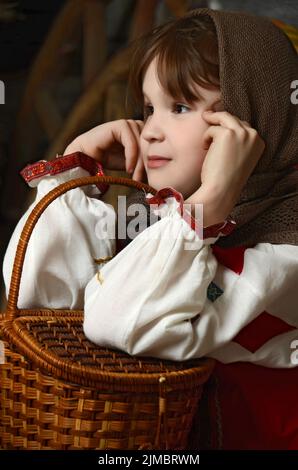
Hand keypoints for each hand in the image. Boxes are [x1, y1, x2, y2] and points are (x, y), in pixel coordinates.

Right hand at [63, 119, 145, 181]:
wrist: (82, 160)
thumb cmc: (103, 163)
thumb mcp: (128, 166)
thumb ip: (141, 166)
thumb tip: (156, 177)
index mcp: (137, 135)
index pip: (153, 146)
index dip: (150, 163)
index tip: (146, 180)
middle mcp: (133, 128)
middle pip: (149, 144)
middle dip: (146, 163)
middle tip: (140, 180)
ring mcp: (126, 125)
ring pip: (142, 142)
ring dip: (139, 162)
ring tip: (134, 176)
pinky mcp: (118, 125)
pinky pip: (131, 139)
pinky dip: (132, 155)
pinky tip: (128, 168)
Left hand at [185, 110, 264, 224]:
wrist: (222, 190)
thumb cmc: (227, 179)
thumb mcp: (239, 158)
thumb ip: (238, 144)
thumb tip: (225, 130)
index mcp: (259, 142)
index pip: (244, 127)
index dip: (230, 128)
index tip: (221, 129)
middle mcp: (253, 135)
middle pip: (234, 119)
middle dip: (220, 120)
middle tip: (208, 117)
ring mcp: (241, 133)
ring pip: (223, 117)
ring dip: (212, 120)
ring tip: (204, 121)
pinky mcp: (227, 134)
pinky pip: (212, 128)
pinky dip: (206, 137)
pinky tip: (205, 148)